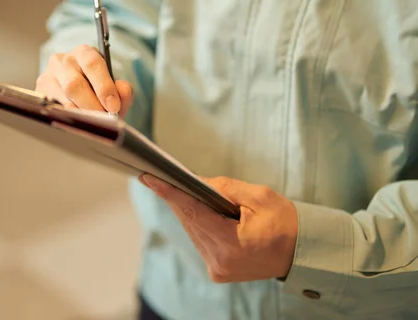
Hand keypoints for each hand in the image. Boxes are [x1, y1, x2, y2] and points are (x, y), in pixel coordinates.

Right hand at [36, 44, 133, 116]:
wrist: (79, 94)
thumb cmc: (97, 90)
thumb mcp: (114, 87)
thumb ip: (123, 90)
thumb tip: (122, 92)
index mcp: (85, 53)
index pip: (93, 64)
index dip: (104, 87)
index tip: (113, 106)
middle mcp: (63, 60)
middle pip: (75, 84)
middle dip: (92, 105)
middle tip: (104, 119)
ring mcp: (48, 76)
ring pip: (63, 99)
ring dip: (81, 114)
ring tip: (93, 122)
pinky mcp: (39, 91)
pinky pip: (53, 108)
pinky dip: (68, 118)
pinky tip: (77, 123)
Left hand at [138, 174, 297, 281]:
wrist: (300, 252)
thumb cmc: (283, 221)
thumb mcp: (258, 196)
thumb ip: (224, 188)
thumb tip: (194, 181)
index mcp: (232, 243)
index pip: (193, 212)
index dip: (170, 193)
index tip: (149, 178)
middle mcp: (220, 260)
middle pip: (189, 221)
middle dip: (178, 198)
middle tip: (162, 177)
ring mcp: (217, 268)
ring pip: (192, 230)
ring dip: (188, 211)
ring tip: (182, 191)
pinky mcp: (217, 271)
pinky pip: (199, 240)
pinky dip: (198, 224)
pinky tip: (200, 211)